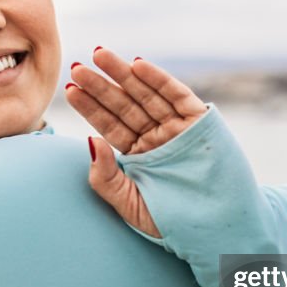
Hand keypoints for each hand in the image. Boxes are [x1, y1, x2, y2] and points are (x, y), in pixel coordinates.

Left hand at [65, 48, 207, 237]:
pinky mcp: (200, 122)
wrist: (217, 231)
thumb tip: (90, 141)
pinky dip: (159, 80)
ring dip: (124, 74)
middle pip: (124, 105)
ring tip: (99, 55)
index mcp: (138, 154)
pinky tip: (137, 65)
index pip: (109, 125)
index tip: (69, 90)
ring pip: (146, 95)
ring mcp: (178, 128)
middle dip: (101, 85)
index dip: (90, 107)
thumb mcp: (130, 204)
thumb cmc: (172, 222)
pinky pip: (177, 96)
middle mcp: (156, 137)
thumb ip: (106, 178)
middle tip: (77, 66)